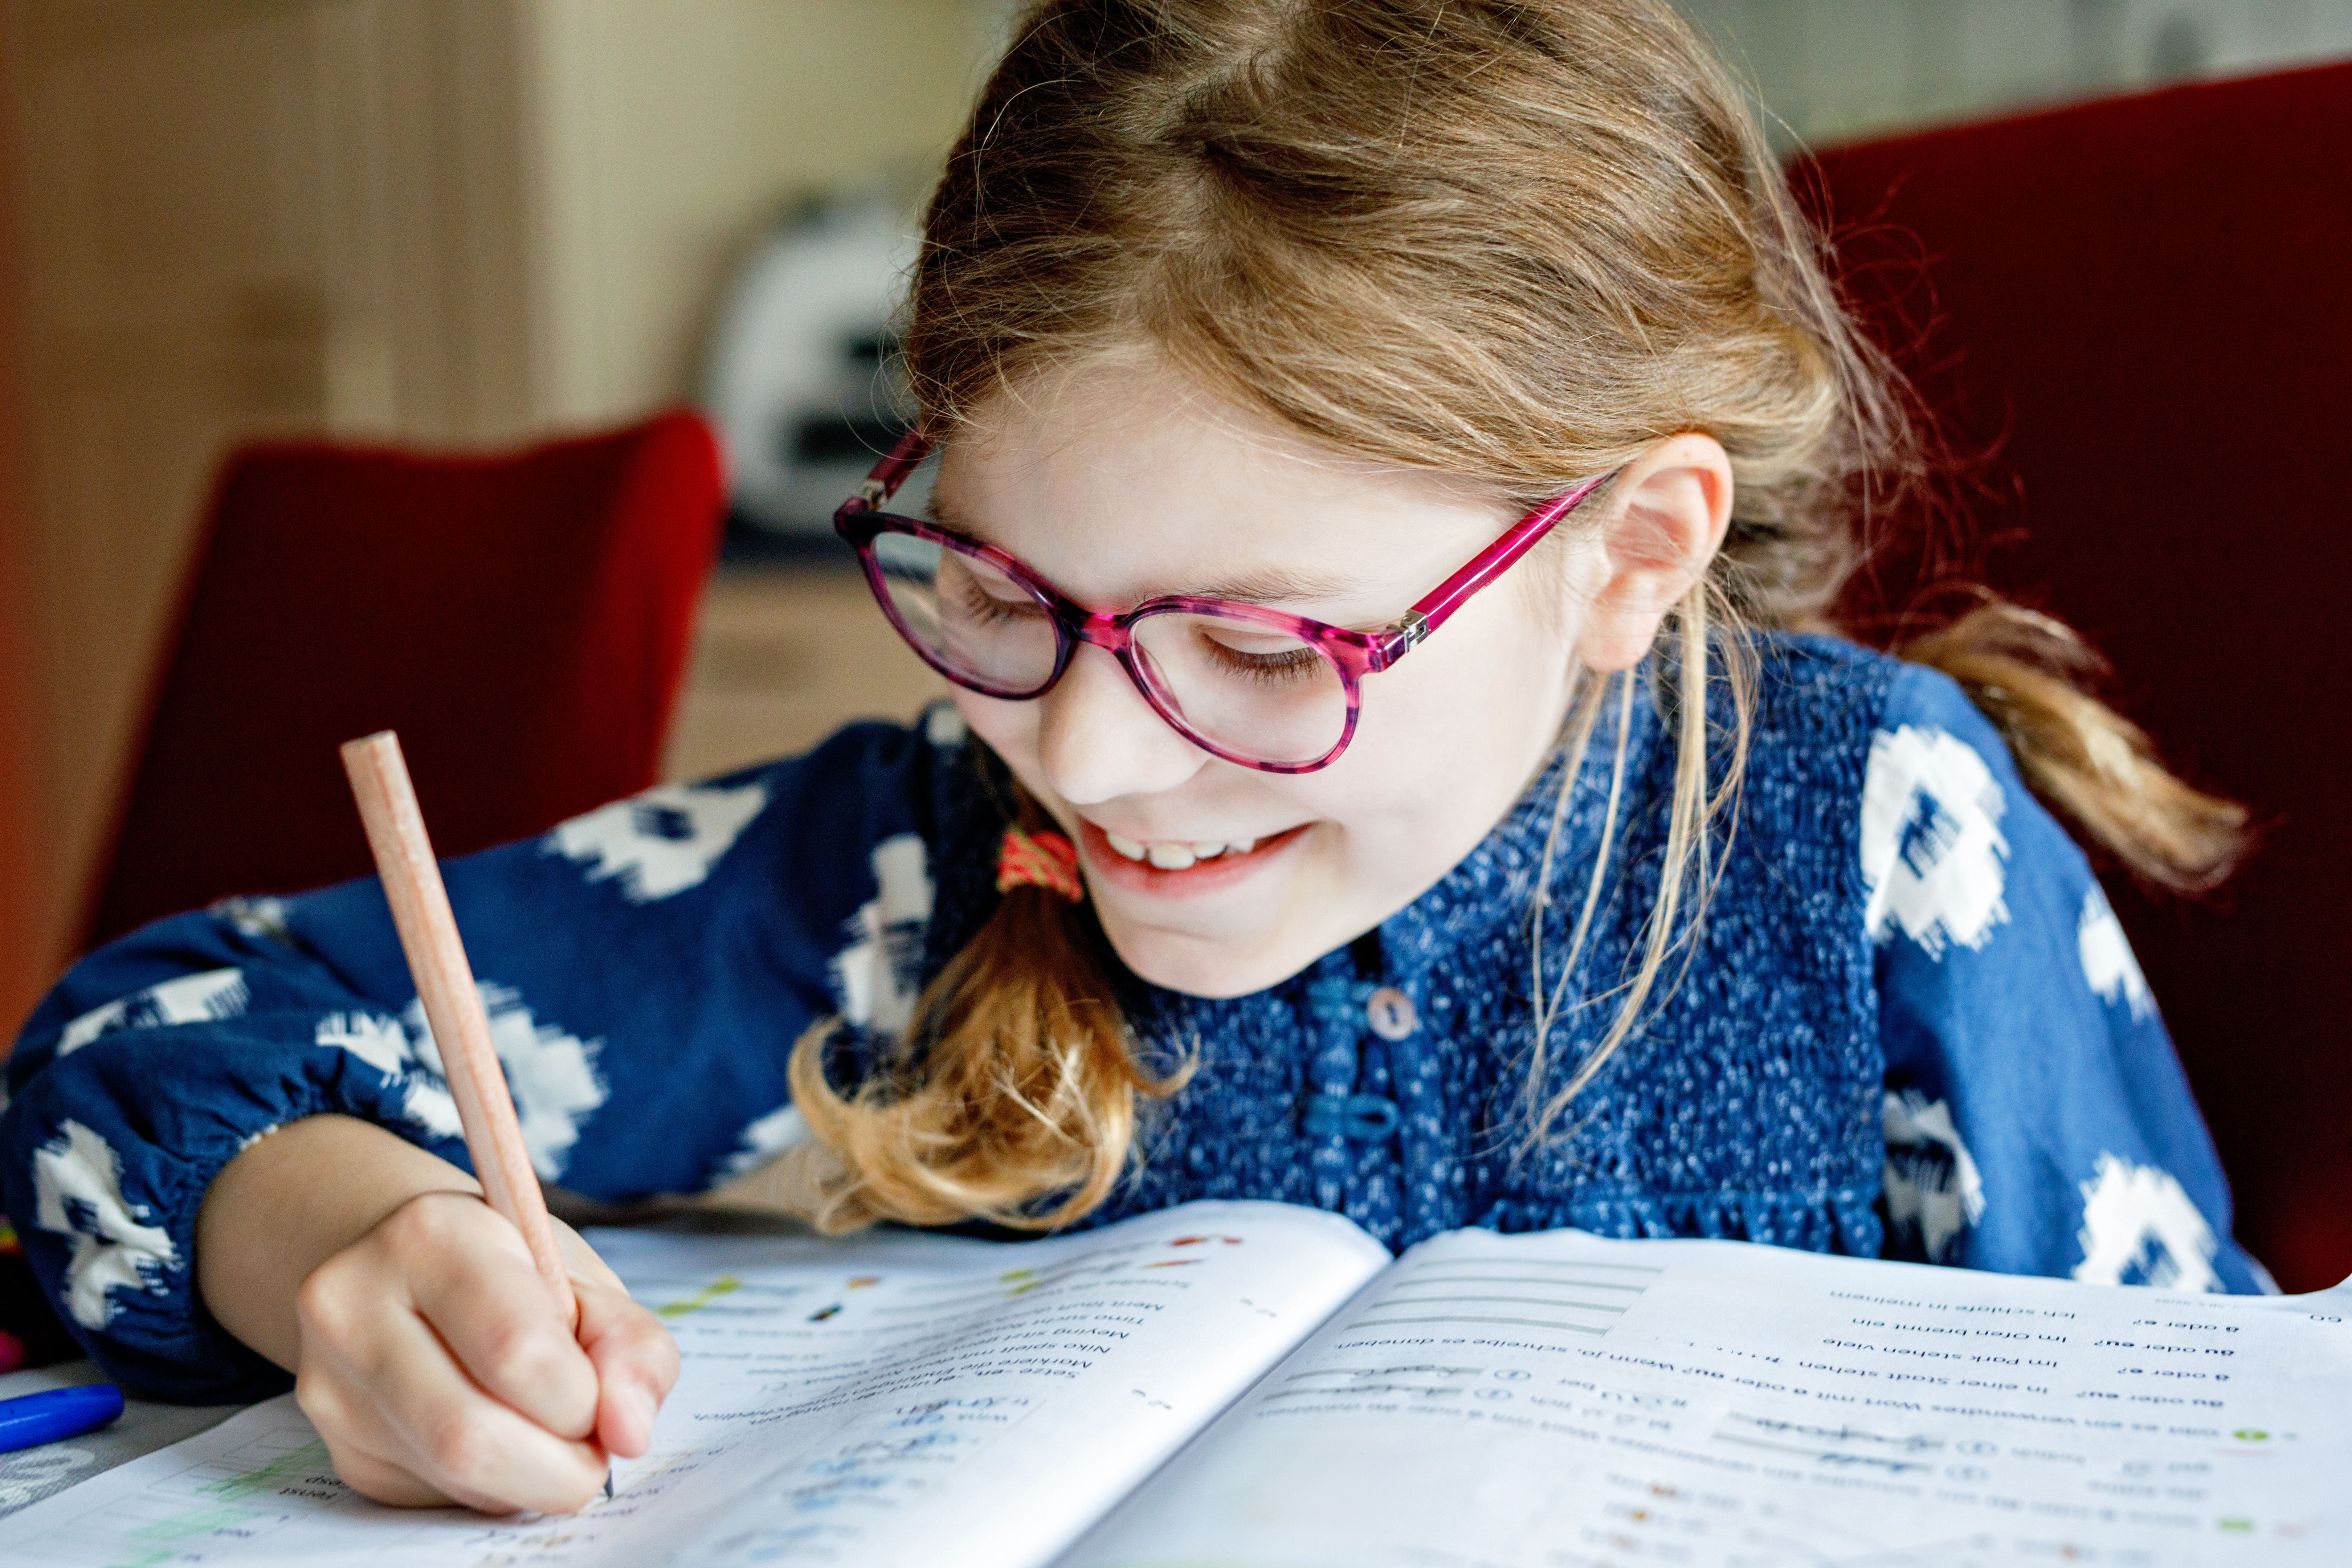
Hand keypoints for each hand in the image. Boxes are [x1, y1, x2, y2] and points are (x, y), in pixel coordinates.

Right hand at [290, 1191, 679, 1513]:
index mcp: (430, 1236)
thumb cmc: (506, 1268)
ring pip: (450, 1477)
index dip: (582, 1399)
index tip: (604, 1398)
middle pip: (471, 1435)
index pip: (517, 1351)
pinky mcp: (337, 1444)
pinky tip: (496, 1436)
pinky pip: (432, 1494)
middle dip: (558, 1466)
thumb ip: (629, 1346)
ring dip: (526, 1480)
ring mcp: (331, 1383)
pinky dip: (489, 1485)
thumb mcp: (582, 1278)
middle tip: (592, 1448)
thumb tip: (630, 1431)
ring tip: (549, 1436)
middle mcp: (355, 1306)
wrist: (401, 1265)